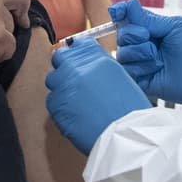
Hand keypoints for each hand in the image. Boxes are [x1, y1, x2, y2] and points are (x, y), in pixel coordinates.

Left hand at [45, 39, 150, 153]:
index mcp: (96, 58)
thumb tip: (89, 67)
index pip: (78, 45)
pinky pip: (52, 100)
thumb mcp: (121, 78)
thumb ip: (101, 68)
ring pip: (53, 80)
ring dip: (62, 87)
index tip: (79, 62)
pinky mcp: (55, 105)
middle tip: (75, 82)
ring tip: (78, 102)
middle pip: (60, 58)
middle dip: (65, 67)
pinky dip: (61, 106)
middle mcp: (77, 68)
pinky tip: (76, 114)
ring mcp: (63, 85)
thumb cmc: (129, 111)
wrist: (124, 136)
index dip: (78, 54)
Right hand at [109, 0, 181, 105]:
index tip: (118, 12)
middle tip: (148, 37)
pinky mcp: (143, 81)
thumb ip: (148, 19)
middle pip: (121, 35)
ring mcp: (143, 63)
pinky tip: (156, 68)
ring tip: (157, 56)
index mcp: (152, 29)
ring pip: (122, 53)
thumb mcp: (173, 26)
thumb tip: (129, 3)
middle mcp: (145, 45)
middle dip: (132, 34)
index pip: (128, 18)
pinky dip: (139, 67)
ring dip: (138, 52)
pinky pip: (127, 71)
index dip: (120, 13)